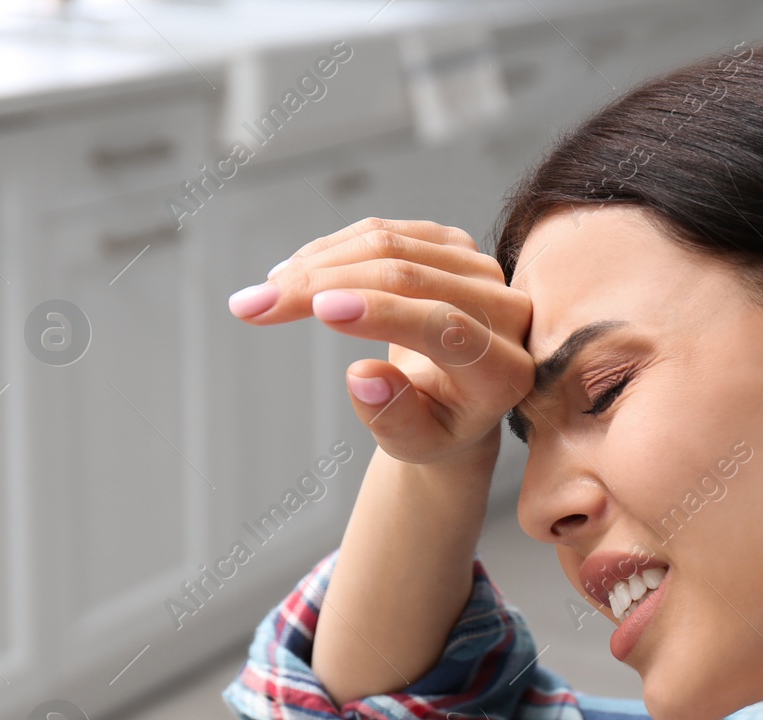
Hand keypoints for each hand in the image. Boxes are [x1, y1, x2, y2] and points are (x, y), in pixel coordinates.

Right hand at [229, 217, 533, 464]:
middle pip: (410, 279)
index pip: (449, 329)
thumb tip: (362, 378)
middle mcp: (507, 310)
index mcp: (506, 370)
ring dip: (315, 264)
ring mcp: (480, 269)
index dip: (383, 314)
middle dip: (324, 286)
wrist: (456, 400)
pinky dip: (330, 251)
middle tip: (255, 306)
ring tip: (262, 295)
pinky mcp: (452, 244)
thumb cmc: (435, 428)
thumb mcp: (416, 444)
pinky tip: (290, 274)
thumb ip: (397, 419)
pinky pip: (383, 233)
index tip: (319, 309)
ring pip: (390, 246)